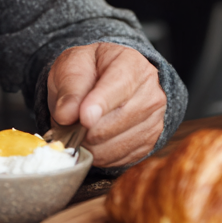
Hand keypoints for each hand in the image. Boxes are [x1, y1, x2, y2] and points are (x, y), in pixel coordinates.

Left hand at [47, 43, 165, 166]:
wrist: (102, 81)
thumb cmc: (87, 71)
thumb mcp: (70, 66)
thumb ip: (69, 88)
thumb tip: (66, 115)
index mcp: (132, 64)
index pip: (119, 86)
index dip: (101, 104)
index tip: (84, 118)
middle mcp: (151, 92)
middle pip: (119, 120)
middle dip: (86, 127)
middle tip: (68, 122)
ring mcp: (154, 119)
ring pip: (117, 143)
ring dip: (90, 144)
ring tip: (78, 129)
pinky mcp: (150, 143)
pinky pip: (120, 158)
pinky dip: (99, 154)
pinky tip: (92, 140)